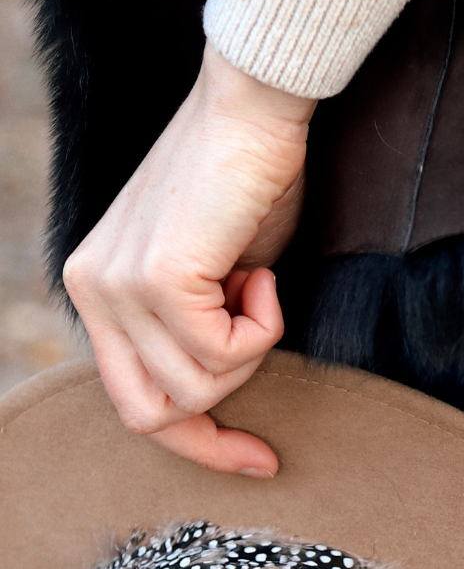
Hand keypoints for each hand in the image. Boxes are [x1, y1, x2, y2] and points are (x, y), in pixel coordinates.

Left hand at [62, 44, 317, 474]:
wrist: (256, 109)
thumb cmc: (250, 179)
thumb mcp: (217, 274)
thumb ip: (200, 325)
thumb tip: (224, 379)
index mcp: (96, 288)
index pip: (130, 401)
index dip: (196, 446)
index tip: (256, 459)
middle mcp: (91, 289)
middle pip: (151, 415)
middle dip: (217, 427)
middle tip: (267, 409)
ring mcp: (117, 285)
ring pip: (198, 386)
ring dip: (252, 348)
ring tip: (259, 284)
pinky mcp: (156, 277)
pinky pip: (221, 351)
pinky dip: (262, 325)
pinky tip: (261, 274)